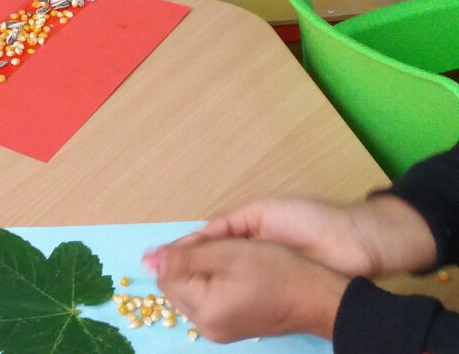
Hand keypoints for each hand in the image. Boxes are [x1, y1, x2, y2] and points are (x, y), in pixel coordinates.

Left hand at [148, 238, 348, 341]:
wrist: (319, 298)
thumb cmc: (279, 272)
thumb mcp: (229, 253)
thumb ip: (186, 254)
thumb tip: (148, 258)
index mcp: (204, 310)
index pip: (168, 275)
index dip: (178, 251)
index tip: (203, 239)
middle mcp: (207, 326)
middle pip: (176, 285)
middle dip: (187, 260)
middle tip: (215, 245)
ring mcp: (219, 329)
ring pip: (190, 290)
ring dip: (199, 269)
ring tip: (226, 255)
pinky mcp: (230, 326)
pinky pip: (206, 298)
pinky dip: (211, 280)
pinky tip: (230, 269)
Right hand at [181, 195, 436, 277]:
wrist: (355, 245)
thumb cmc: (310, 221)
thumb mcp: (262, 211)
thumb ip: (226, 223)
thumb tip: (193, 235)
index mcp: (246, 233)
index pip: (206, 242)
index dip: (183, 249)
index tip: (157, 258)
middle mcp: (249, 257)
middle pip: (208, 265)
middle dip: (184, 269)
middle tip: (159, 273)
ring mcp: (259, 278)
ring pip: (219, 283)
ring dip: (198, 284)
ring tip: (175, 286)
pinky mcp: (272, 295)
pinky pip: (239, 297)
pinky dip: (220, 298)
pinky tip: (204, 300)